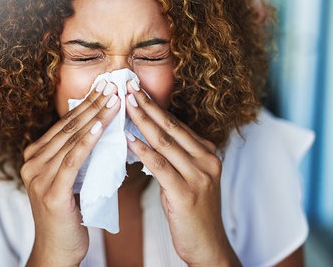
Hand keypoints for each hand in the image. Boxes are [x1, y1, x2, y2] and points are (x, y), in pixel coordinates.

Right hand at [21, 81, 120, 266]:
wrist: (57, 250)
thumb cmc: (67, 216)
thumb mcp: (69, 180)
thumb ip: (74, 157)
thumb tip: (98, 130)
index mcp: (34, 157)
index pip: (63, 125)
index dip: (84, 105)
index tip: (104, 88)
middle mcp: (31, 163)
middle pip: (67, 127)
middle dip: (92, 104)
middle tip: (112, 86)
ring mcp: (38, 177)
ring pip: (71, 139)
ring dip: (95, 117)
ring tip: (113, 100)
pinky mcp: (51, 191)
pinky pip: (73, 159)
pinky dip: (88, 141)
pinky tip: (101, 126)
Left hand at [124, 81, 240, 265]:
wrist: (207, 246)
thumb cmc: (191, 211)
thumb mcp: (186, 177)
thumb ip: (173, 156)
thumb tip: (144, 135)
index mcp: (207, 153)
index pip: (177, 124)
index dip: (155, 105)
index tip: (136, 90)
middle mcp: (206, 160)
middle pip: (171, 127)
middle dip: (147, 105)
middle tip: (128, 86)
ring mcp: (199, 176)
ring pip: (165, 141)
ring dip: (142, 120)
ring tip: (125, 104)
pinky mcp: (186, 192)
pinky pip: (160, 165)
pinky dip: (143, 150)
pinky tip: (128, 139)